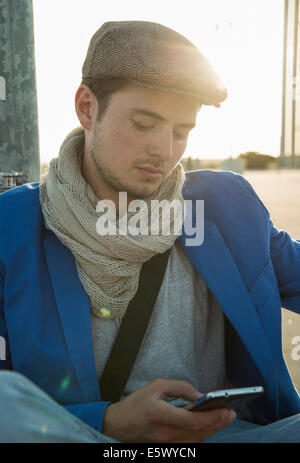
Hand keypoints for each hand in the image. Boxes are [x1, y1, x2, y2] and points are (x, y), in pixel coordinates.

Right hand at [102, 378, 235, 442]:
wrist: (118, 425)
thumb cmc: (136, 404)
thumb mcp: (156, 386)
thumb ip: (180, 387)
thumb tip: (200, 395)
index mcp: (160, 414)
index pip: (193, 421)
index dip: (212, 417)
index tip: (226, 409)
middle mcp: (164, 434)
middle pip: (198, 433)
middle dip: (218, 423)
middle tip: (231, 414)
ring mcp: (166, 445)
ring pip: (196, 441)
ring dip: (212, 430)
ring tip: (224, 419)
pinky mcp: (167, 449)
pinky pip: (190, 444)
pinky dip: (202, 436)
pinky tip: (208, 427)